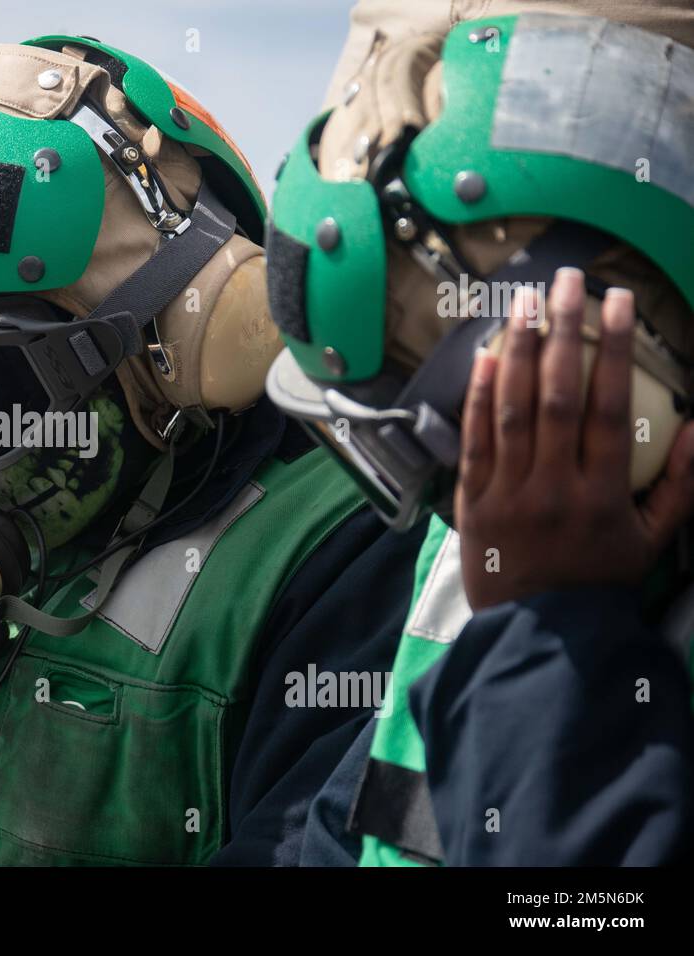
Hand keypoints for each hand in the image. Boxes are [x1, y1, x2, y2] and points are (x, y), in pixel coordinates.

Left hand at [455, 268, 693, 609]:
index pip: (609, 407)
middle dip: (564, 332)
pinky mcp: (471, 500)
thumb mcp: (654, 540)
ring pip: (512, 410)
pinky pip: (473, 440)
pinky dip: (478, 396)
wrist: (538, 632)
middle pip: (558, 396)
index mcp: (602, 493)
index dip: (614, 350)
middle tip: (567, 280)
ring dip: (520, 350)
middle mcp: (553, 486)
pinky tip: (485, 355)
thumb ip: (681, 485)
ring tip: (525, 301)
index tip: (618, 302)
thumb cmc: (599, 579)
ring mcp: (507, 492)